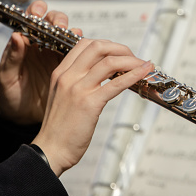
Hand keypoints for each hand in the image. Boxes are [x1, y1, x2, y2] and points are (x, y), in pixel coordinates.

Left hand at [0, 0, 81, 124]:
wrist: (25, 116)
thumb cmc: (12, 96)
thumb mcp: (8, 78)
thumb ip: (12, 58)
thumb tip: (17, 36)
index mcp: (27, 45)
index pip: (34, 20)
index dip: (38, 11)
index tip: (40, 11)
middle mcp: (45, 46)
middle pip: (56, 24)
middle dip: (59, 20)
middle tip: (61, 27)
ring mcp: (60, 56)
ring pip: (70, 37)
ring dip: (75, 33)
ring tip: (75, 35)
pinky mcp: (73, 68)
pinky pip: (83, 55)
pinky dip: (90, 51)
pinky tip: (91, 51)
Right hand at [31, 39, 153, 176]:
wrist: (50, 150)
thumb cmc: (61, 128)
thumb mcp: (64, 97)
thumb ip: (78, 83)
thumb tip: (104, 74)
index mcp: (61, 73)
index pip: (85, 44)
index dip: (108, 45)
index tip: (120, 53)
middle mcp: (68, 77)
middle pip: (98, 47)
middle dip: (121, 48)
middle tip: (134, 58)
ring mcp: (78, 89)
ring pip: (109, 62)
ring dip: (131, 60)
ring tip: (143, 65)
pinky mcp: (89, 103)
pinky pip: (116, 83)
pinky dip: (134, 75)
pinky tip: (144, 72)